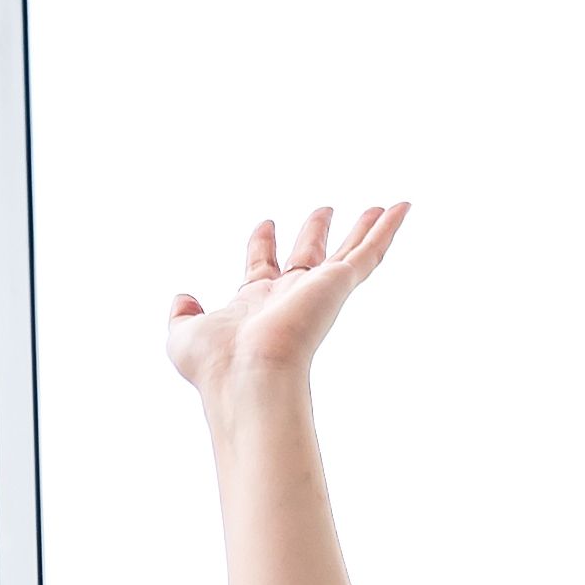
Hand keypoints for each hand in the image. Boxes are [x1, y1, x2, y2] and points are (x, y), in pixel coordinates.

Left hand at [157, 199, 411, 408]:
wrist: (246, 377)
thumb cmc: (216, 365)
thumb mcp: (183, 335)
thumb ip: (182, 315)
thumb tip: (182, 298)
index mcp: (256, 304)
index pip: (263, 267)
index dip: (263, 244)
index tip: (266, 224)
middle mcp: (290, 297)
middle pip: (309, 256)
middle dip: (314, 232)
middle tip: (324, 210)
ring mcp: (317, 291)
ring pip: (348, 253)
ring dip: (364, 230)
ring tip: (381, 208)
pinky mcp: (338, 285)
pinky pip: (370, 252)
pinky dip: (387, 229)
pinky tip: (402, 207)